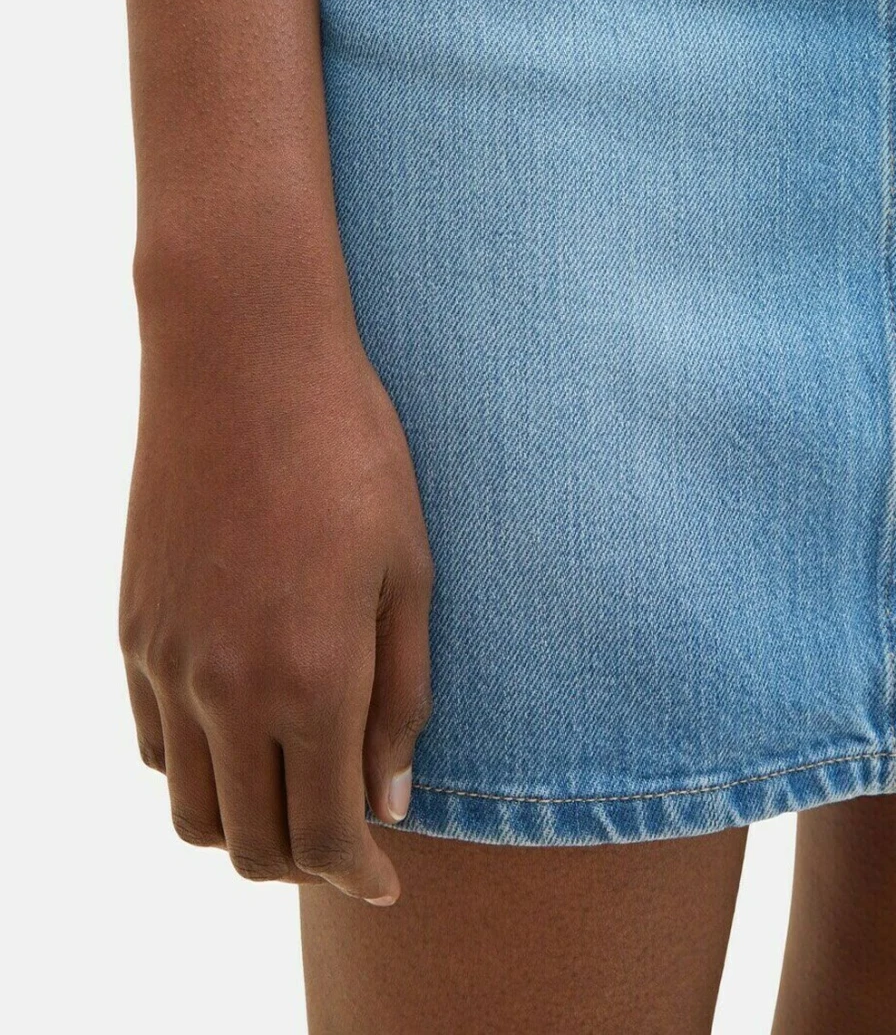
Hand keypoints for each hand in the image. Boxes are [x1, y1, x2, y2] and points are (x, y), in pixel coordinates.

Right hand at [119, 233, 433, 903]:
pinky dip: (197, 764)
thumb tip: (392, 800)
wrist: (245, 360)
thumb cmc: (353, 450)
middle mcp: (228, 690)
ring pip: (190, 809)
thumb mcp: (411, 570)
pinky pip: (155, 744)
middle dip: (304, 859)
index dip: (360, 875)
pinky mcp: (133, 630)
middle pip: (250, 843)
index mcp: (312, 680)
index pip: (327, 835)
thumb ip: (403, 695)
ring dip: (244, 822)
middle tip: (347, 835)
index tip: (385, 886)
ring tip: (295, 785)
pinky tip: (244, 724)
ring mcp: (168, 662)